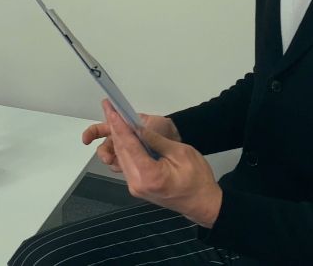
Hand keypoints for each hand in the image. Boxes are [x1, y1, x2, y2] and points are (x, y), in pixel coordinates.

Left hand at [101, 99, 221, 227]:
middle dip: (115, 128)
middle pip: (121, 151)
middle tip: (110, 109)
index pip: (129, 146)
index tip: (112, 111)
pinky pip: (127, 164)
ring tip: (115, 118)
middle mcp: (137, 184)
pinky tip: (124, 136)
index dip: (120, 126)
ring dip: (118, 138)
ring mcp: (135, 188)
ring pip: (122, 157)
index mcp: (149, 176)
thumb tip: (138, 127)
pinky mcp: (137, 187)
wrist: (202, 203)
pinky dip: (125, 149)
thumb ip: (156, 140)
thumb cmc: (198, 179)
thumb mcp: (181, 153)